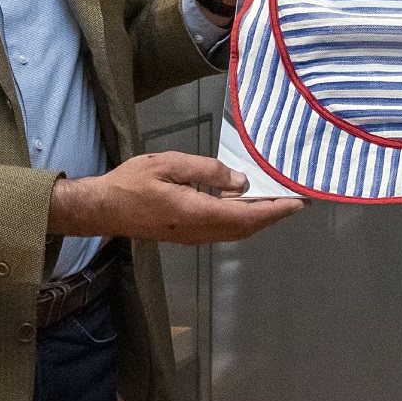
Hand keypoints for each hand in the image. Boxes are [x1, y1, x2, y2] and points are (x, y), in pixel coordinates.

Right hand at [51, 151, 301, 243]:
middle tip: (296, 199)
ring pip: (236, 231)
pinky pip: (223, 229)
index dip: (276, 210)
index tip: (298, 202)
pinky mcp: (187, 234)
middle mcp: (200, 230)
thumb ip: (206, 171)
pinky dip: (242, 218)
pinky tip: (245, 203)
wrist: (103, 208)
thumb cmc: (132, 182)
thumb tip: (240, 181)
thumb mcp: (169, 164)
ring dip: (259, 218)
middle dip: (274, 214)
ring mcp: (193, 236)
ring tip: (277, 199)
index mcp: (197, 213)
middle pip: (246, 227)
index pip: (247, 215)